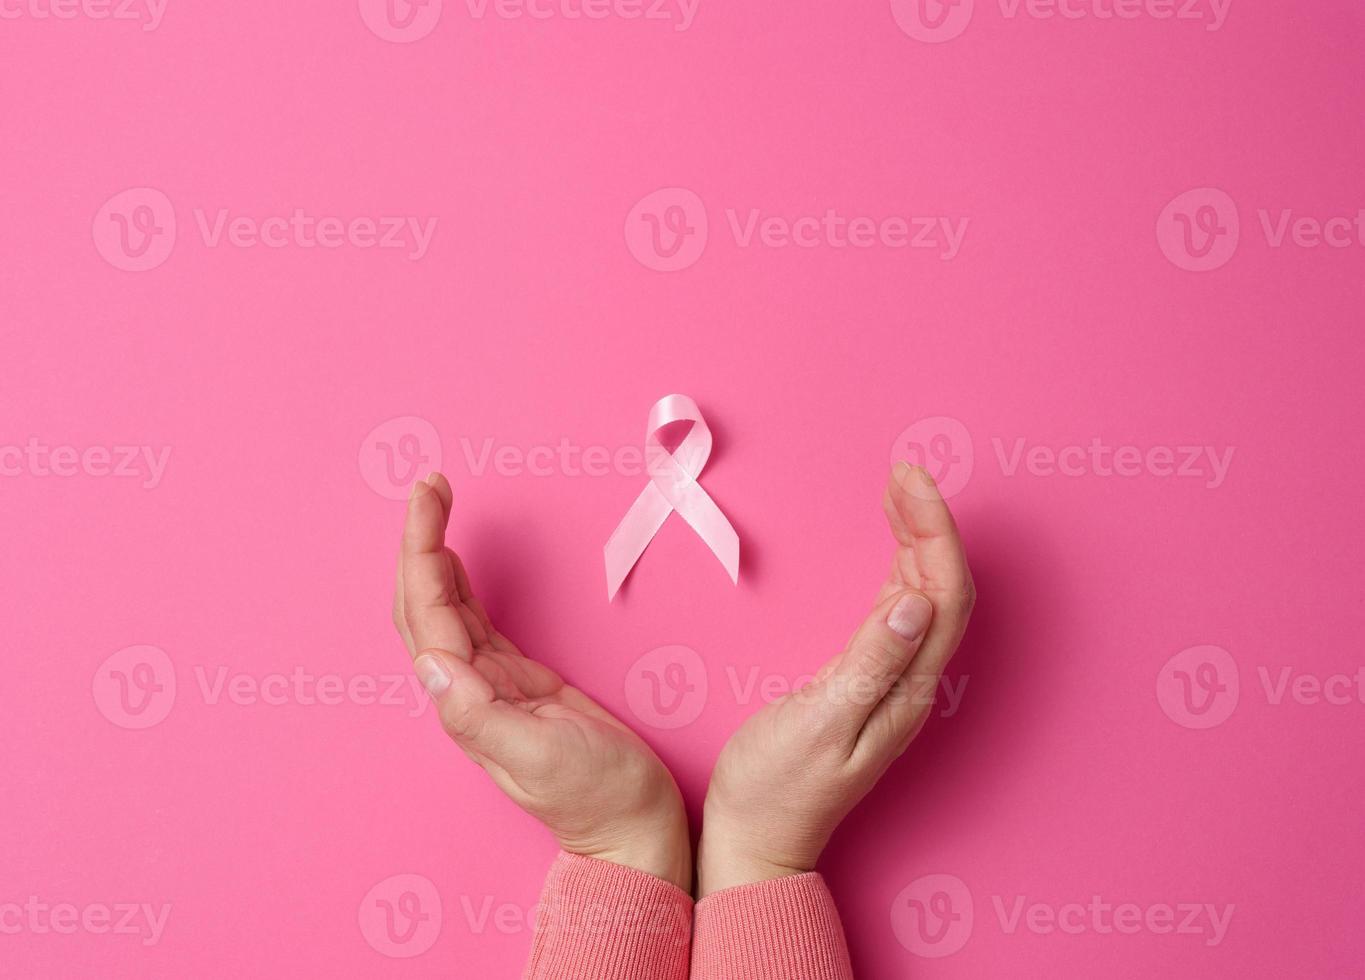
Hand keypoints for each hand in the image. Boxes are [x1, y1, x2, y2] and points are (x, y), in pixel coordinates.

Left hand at [393, 473, 690, 890]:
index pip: (428, 614)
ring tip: (434, 504)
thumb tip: (430, 663)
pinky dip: (461, 585)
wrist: (632, 827)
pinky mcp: (518, 679)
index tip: (429, 498)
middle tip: (429, 483)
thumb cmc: (597, 797)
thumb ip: (481, 715)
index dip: (422, 552)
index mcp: (466, 702)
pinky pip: (476, 622)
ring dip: (435, 555)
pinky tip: (455, 562)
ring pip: (446, 608)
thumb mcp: (541, 757)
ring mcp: (491, 683)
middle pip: (424, 603)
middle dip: (420, 541)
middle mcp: (467, 689)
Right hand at [697, 462, 974, 896]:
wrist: (755, 837)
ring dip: (917, 540)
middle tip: (903, 471)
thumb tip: (916, 600)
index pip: (942, 593)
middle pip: (942, 588)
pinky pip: (900, 612)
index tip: (907, 480)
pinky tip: (892, 548)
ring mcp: (893, 683)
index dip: (934, 531)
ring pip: (924, 596)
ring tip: (898, 490)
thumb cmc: (776, 785)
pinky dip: (899, 568)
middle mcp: (912, 682)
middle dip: (930, 523)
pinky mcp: (868, 682)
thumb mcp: (820, 720)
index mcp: (906, 688)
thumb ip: (869, 661)